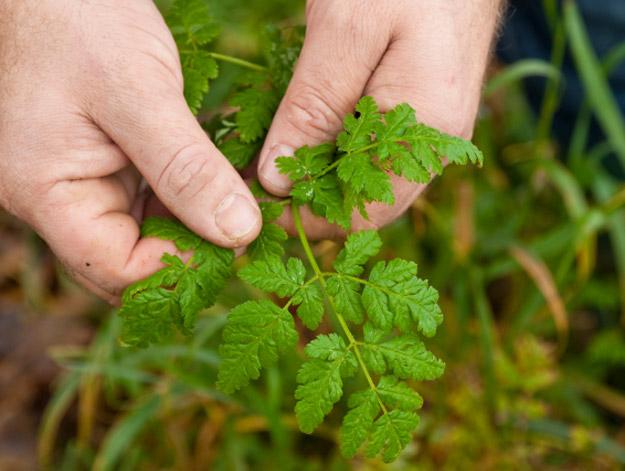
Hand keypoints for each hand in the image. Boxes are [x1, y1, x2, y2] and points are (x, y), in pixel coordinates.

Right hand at [0, 1, 260, 301]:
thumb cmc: (76, 20)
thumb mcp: (138, 93)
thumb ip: (186, 169)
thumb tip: (238, 232)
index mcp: (48, 194)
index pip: (117, 270)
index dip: (180, 267)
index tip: (237, 239)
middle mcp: (61, 199)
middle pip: (131, 260)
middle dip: (190, 251)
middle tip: (247, 225)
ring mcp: (83, 183)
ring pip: (147, 231)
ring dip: (195, 223)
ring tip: (242, 201)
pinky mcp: (107, 165)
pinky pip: (151, 199)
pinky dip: (188, 196)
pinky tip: (221, 181)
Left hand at [257, 0, 501, 237]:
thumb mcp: (345, 28)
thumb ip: (313, 108)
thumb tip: (278, 180)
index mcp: (426, 129)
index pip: (363, 214)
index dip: (306, 218)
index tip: (256, 203)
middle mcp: (437, 143)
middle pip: (367, 205)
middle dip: (310, 200)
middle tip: (257, 179)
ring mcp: (433, 130)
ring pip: (369, 182)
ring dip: (321, 177)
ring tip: (274, 158)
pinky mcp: (422, 114)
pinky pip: (376, 154)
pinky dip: (336, 153)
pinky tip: (306, 134)